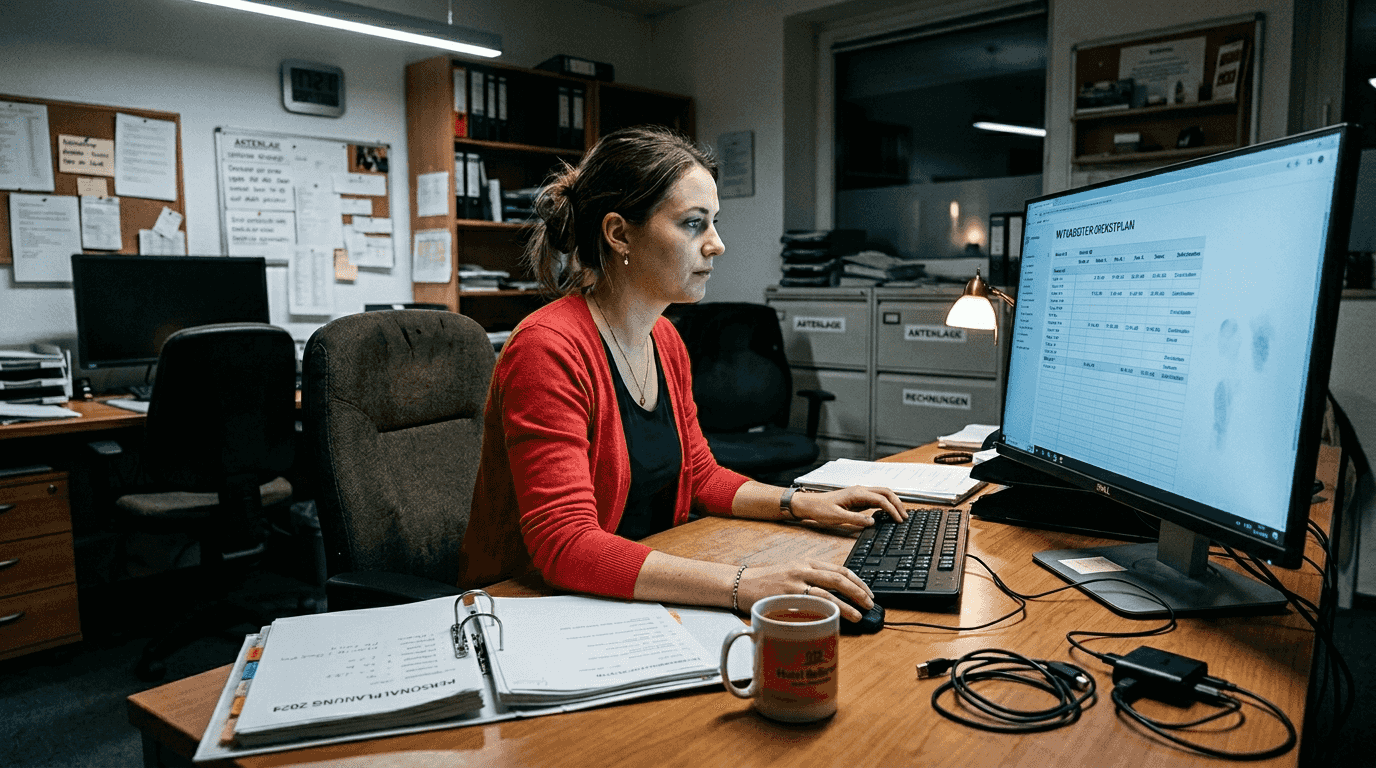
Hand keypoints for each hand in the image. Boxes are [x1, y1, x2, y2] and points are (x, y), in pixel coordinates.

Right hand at [737, 560, 873, 621]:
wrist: (740, 582)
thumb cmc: (765, 580)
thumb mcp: (790, 572)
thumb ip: (810, 578)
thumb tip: (833, 593)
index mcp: (806, 563)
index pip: (839, 569)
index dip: (857, 580)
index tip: (867, 591)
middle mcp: (803, 569)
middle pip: (839, 579)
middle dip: (859, 591)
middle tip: (870, 603)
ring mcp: (796, 582)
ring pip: (829, 592)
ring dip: (848, 604)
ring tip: (859, 614)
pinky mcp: (787, 596)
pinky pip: (813, 603)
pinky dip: (827, 611)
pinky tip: (835, 618)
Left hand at [789, 486, 906, 526]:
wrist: (808, 504)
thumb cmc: (820, 510)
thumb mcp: (837, 517)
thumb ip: (856, 519)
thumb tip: (873, 522)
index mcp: (856, 493)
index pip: (881, 499)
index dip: (892, 509)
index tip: (899, 520)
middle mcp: (860, 490)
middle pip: (886, 492)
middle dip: (898, 503)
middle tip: (905, 516)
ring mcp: (859, 493)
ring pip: (882, 494)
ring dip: (892, 502)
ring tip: (900, 514)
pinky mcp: (857, 499)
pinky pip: (875, 499)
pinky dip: (885, 504)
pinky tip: (887, 513)